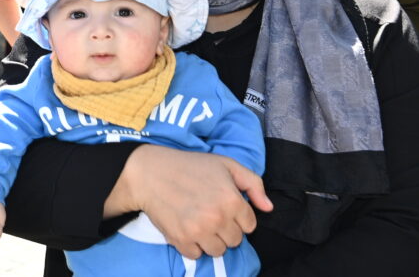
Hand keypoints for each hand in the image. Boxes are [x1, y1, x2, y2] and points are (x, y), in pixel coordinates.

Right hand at [117, 146, 271, 259]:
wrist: (150, 172)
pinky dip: (193, 245)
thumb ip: (253, 184)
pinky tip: (187, 228)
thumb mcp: (226, 164)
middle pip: (235, 241)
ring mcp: (199, 231)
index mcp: (232, 200)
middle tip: (210, 212)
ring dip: (211, 240)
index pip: (249, 225)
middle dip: (226, 229)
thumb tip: (268, 208)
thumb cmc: (190, 166)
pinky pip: (196, 255)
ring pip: (218, 251)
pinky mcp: (181, 240)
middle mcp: (218, 218)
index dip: (238, 215)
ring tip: (200, 222)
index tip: (224, 206)